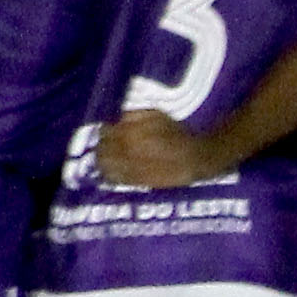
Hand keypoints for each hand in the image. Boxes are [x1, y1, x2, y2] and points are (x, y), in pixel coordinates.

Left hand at [96, 110, 212, 187]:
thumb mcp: (156, 115)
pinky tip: (113, 171)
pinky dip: (111, 175)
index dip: (104, 132)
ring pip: (105, 166)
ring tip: (107, 160)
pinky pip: (116, 179)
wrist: (195, 157)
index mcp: (132, 131)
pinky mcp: (137, 181)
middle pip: (102, 150)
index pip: (105, 132)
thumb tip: (116, 119)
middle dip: (102, 147)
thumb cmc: (176, 133)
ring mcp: (132, 167)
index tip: (106, 131)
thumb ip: (134, 116)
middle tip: (105, 146)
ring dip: (103, 162)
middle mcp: (128, 150)